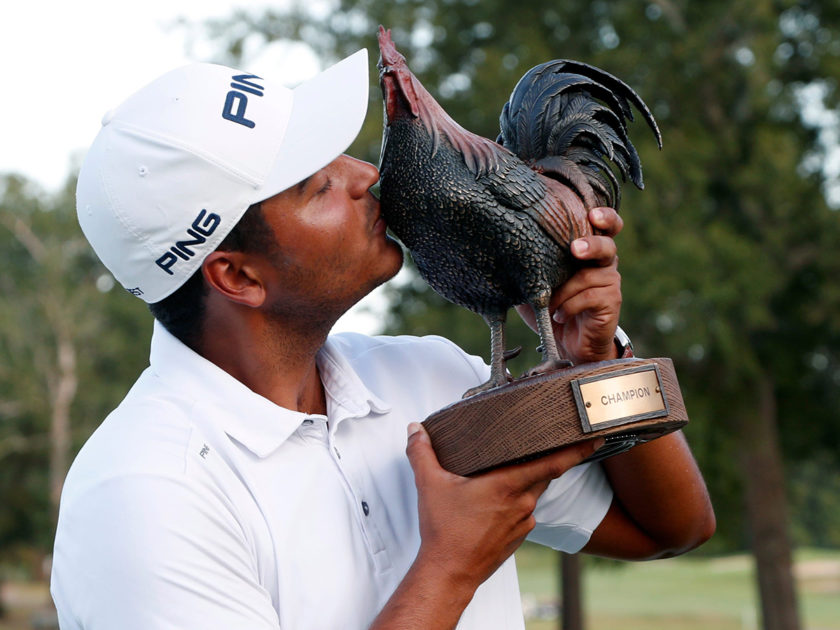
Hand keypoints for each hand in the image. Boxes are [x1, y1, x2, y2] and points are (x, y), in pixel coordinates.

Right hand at [405, 423, 601, 595]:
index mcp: (507, 485)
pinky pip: (525, 512)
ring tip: (513, 470)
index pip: (553, 463)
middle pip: (545, 474)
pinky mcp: (518, 536)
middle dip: (548, 458)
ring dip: (528, 481)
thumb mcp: (430, 485)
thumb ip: (422, 453)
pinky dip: (518, 501)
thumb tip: (416, 431)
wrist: (449, 573)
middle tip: (549, 442)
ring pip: (534, 493)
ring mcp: (523, 522)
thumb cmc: (445, 533)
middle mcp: (522, 503)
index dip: (576, 449)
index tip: (594, 438)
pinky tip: (500, 500)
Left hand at [516, 207, 622, 363]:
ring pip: (589, 276)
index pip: (604, 226)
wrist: (568, 345)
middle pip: (606, 245)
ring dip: (563, 291)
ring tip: (549, 305)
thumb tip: (501, 249)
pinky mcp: (611, 301)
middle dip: (591, 245)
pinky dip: (568, 306)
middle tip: (575, 249)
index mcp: (588, 251)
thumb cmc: (552, 307)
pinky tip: (559, 315)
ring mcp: (610, 281)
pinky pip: (589, 297)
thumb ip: (530, 265)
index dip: (604, 217)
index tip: (591, 215)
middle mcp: (604, 263)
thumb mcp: (536, 283)